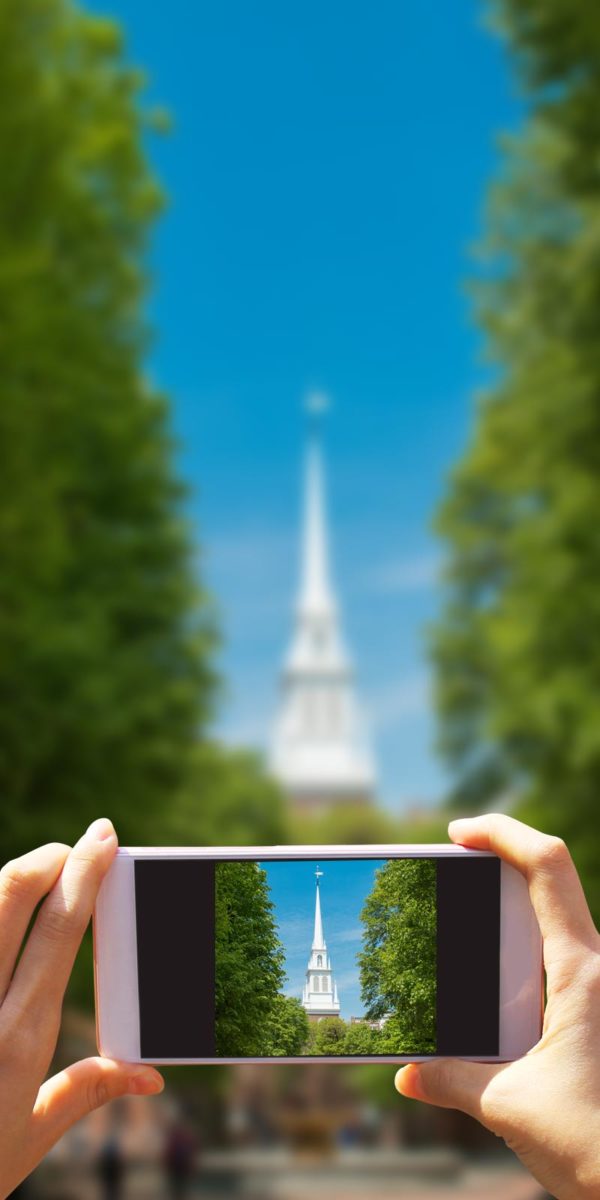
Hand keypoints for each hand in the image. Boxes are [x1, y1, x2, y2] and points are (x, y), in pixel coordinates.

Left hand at [0, 820, 163, 1198]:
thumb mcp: (27, 1138)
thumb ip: (86, 1092)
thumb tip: (149, 1078)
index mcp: (19, 1037)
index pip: (59, 929)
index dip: (85, 872)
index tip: (104, 837)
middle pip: (12, 894)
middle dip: (50, 856)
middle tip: (77, 847)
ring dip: (15, 876)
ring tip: (43, 871)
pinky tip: (5, 917)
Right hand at [395, 814, 599, 1199]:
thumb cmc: (597, 1147)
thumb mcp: (510, 1107)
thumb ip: (452, 1081)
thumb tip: (406, 1073)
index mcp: (583, 971)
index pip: (547, 866)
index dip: (503, 832)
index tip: (458, 833)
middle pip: (553, 884)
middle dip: (501, 868)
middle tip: (452, 876)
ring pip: (561, 923)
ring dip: (514, 915)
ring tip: (466, 932)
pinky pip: (564, 962)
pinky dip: (528, 956)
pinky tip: (500, 991)